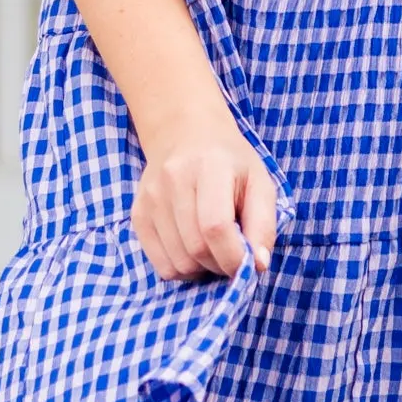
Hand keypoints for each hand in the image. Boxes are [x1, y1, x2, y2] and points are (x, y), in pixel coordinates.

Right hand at [131, 128, 278, 280]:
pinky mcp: (138, 214)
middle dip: (221, 264)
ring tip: (213, 248)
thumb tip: (257, 265)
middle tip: (232, 253)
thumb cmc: (230, 163)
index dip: (234, 257)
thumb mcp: (260, 183)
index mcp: (209, 167)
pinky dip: (182, 268)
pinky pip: (160, 265)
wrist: (185, 133)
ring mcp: (151, 198)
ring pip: (178, 262)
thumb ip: (263, 225)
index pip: (215, 227)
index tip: (248, 264)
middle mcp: (173, 179)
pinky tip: (193, 250)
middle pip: (196, 249)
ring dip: (202, 268)